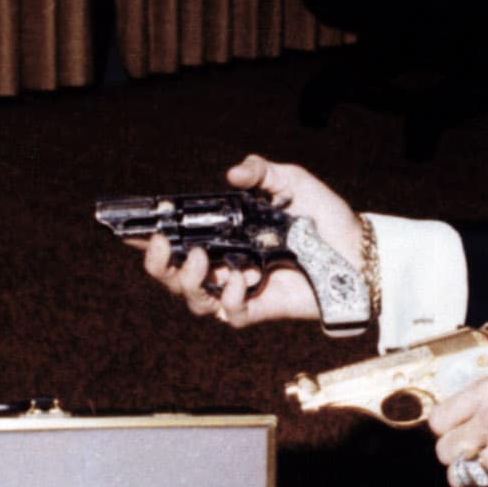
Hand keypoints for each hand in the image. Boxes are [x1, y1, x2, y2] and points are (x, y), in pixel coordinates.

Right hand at [142, 154, 363, 328]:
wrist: (358, 251)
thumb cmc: (323, 216)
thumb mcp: (291, 182)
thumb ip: (260, 172)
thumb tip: (232, 173)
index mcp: (223, 236)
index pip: (176, 240)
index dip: (147, 239)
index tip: (129, 230)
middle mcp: (225, 264)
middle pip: (172, 276)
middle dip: (157, 265)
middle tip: (162, 246)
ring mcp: (240, 289)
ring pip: (193, 299)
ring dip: (187, 281)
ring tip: (202, 262)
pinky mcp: (259, 309)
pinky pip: (229, 314)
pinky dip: (229, 299)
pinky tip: (243, 280)